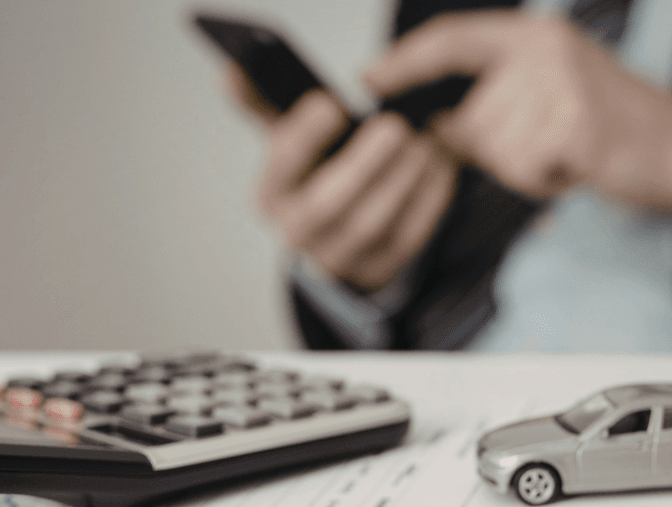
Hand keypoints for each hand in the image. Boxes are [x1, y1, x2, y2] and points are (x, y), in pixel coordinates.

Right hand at [226, 65, 456, 289]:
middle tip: (395, 126)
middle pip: (329, 203)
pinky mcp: (379, 269)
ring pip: (371, 224)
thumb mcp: (291, 141)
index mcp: (272, 195)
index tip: (333, 104)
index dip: (306, 135)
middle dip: (363, 163)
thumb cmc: (317, 173)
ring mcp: (340, 257)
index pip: (282, 165)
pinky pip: (407, 238)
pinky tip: (441, 167)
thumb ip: (264, 104)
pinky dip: (427, 201)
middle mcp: (299, 233)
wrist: (340, 235)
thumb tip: (230, 71)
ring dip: (402, 180)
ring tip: (426, 142)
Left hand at [365, 11, 671, 224]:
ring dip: (522, 167)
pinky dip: (542, 180)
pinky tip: (573, 166)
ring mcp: (563, 84)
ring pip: (494, 147)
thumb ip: (492, 101)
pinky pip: (522, 167)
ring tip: (564, 153)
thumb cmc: (614, 128)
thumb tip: (434, 125)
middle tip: (544, 146)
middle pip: (469, 114)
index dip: (406, 61)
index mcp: (535, 36)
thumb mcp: (549, 97)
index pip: (452, 38)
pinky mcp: (577, 124)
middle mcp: (545, 49)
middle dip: (494, 147)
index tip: (370, 80)